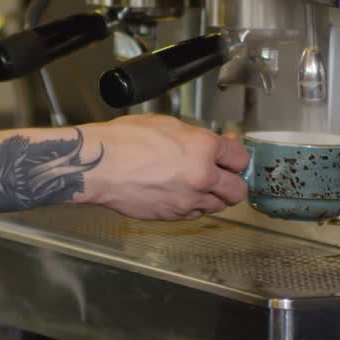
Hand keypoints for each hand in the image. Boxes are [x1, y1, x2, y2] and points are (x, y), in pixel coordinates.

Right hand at [78, 115, 249, 220]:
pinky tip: (182, 193)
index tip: (231, 152)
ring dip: (214, 195)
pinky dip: (194, 205)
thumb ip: (195, 136)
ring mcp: (188, 200)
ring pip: (218, 205)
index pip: (240, 157)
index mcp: (203, 148)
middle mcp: (202, 176)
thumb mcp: (166, 124)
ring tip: (200, 184)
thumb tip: (210, 143)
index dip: (236, 154)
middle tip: (224, 174)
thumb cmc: (124, 141)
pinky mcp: (173, 215)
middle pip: (238, 190)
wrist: (99, 165)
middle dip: (233, 181)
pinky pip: (195, 213)